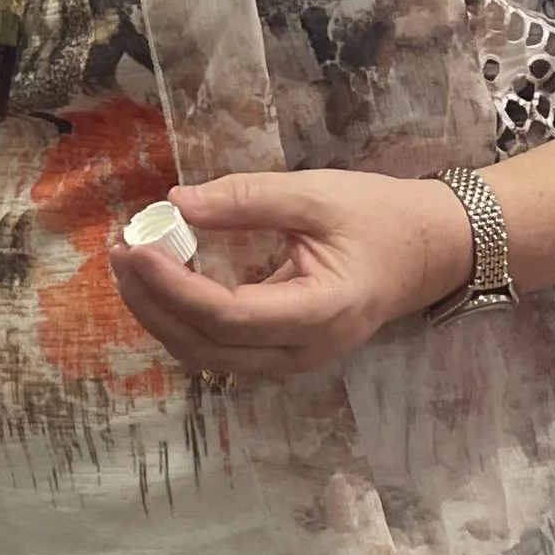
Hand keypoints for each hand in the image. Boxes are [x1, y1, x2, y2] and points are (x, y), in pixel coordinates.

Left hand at [111, 172, 473, 380]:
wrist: (434, 250)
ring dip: (162, 316)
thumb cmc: (383, 217)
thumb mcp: (318, 195)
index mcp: (322, 312)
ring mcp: (296, 359)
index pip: (227, 314)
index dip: (173, 286)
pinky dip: (184, 320)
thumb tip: (176, 201)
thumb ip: (248, 199)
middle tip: (120, 250)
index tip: (134, 246)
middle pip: (208, 346)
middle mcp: (306, 350)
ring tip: (132, 265)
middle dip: (153, 303)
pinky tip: (164, 283)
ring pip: (210, 356)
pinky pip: (223, 349)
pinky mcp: (286, 352)